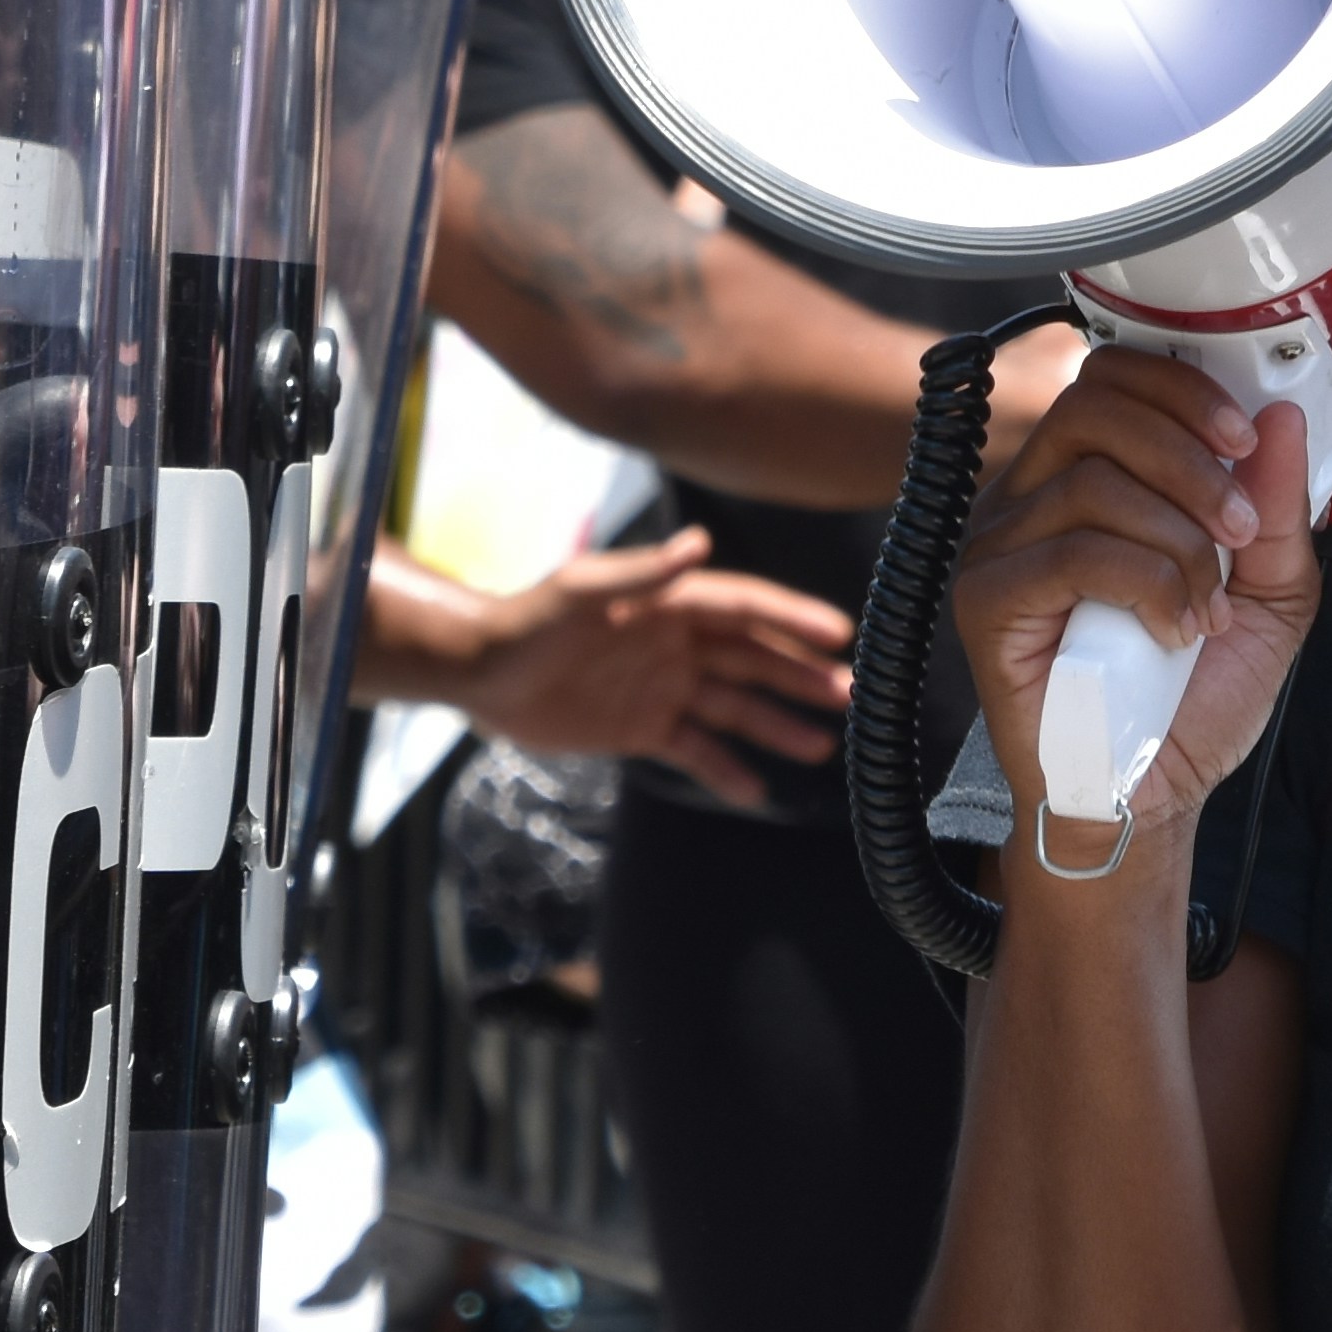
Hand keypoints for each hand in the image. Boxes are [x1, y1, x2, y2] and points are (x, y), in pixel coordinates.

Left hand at [462, 528, 856, 807]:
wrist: (479, 672)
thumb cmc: (526, 621)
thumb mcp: (580, 591)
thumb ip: (642, 572)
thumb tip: (701, 542)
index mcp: (670, 603)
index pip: (745, 608)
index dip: (792, 618)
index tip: (839, 633)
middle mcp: (678, 643)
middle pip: (753, 660)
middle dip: (801, 676)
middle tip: (852, 697)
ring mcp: (665, 687)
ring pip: (734, 707)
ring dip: (777, 725)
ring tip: (821, 747)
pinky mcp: (645, 727)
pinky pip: (696, 749)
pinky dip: (726, 768)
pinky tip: (758, 789)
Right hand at [949, 348, 1319, 841]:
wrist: (1151, 798)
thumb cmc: (1192, 700)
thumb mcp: (1270, 596)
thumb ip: (1275, 511)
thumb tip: (1280, 418)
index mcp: (1084, 477)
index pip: (1109, 379)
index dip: (1181, 391)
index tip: (1245, 438)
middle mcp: (1029, 499)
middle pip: (1094, 409)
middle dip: (1188, 458)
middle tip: (1240, 529)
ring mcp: (999, 548)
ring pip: (1091, 482)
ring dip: (1179, 540)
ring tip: (1211, 607)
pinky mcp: (987, 602)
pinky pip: (1070, 553)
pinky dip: (1147, 584)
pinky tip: (1175, 632)